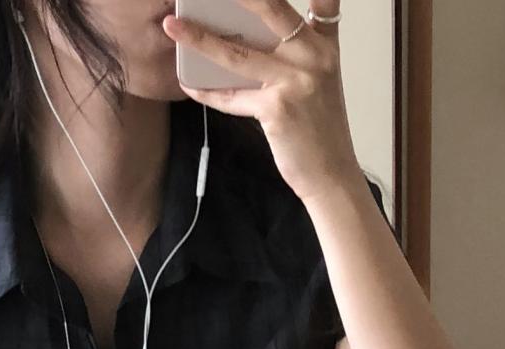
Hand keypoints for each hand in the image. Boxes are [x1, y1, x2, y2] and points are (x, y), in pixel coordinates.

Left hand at [163, 1, 363, 209]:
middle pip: (270, 7)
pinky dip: (207, 93)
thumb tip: (250, 34)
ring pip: (238, 54)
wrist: (331, 174)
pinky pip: (232, 97)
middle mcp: (314, 56)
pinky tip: (188, 84)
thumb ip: (300, 50)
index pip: (323, 1)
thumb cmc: (319, 129)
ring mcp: (295, 81)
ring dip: (199, 38)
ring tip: (173, 26)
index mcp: (324, 45)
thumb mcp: (320, 80)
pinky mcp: (277, 109)